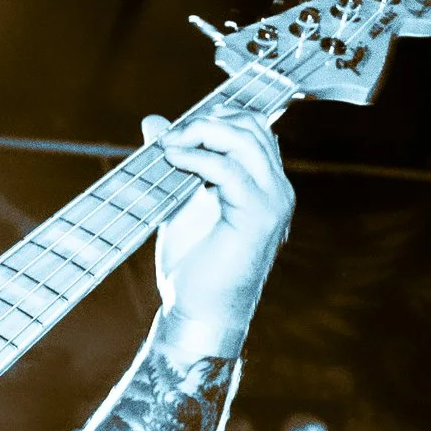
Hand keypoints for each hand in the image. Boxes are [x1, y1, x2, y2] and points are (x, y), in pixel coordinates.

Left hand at [141, 111, 294, 358]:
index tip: (175, 131)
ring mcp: (273, 201)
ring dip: (202, 134)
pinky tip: (174, 160)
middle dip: (207, 122)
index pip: (252, 128)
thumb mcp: (179, 200)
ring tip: (169, 146)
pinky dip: (197, 159)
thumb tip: (154, 122)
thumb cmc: (193, 264)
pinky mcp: (258, 216)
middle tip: (170, 137)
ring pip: (244, 140)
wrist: (200, 312)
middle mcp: (276, 188)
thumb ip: (175, 159)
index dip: (215, 118)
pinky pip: (229, 170)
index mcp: (264, 183)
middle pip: (251, 126)